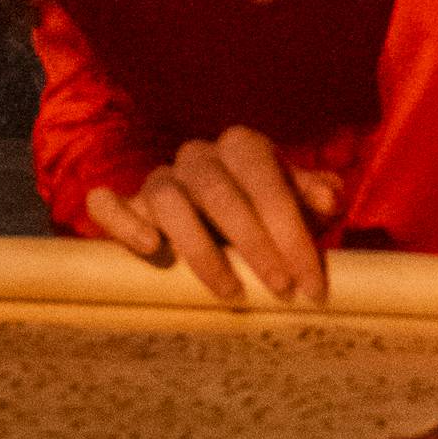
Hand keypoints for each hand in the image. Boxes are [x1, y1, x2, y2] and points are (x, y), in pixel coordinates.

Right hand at [87, 131, 341, 304]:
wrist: (222, 226)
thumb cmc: (269, 219)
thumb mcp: (299, 206)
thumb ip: (315, 197)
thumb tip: (329, 197)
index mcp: (242, 147)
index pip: (266, 181)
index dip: (291, 232)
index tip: (310, 283)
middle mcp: (198, 156)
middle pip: (218, 190)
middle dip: (253, 242)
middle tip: (279, 289)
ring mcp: (159, 180)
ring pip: (167, 197)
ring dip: (198, 246)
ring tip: (229, 291)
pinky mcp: (126, 205)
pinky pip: (108, 204)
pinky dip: (123, 221)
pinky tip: (150, 248)